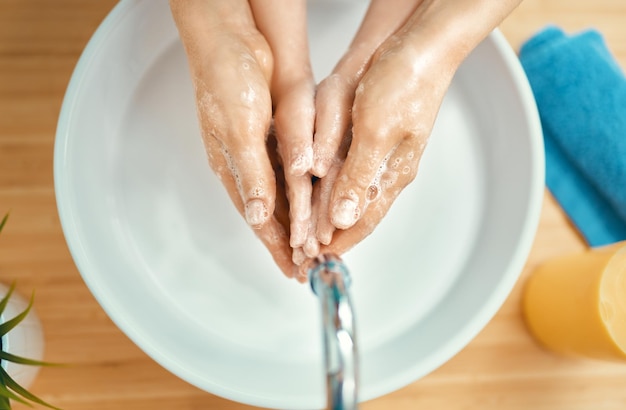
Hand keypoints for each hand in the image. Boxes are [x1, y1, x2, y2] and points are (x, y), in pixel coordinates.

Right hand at [170, 0, 314, 279]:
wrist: (232, 39)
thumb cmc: (226, 81)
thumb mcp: (239, 131)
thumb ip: (251, 173)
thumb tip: (257, 216)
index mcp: (234, 169)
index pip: (259, 220)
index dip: (277, 247)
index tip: (293, 271)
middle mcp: (248, 165)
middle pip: (272, 216)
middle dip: (289, 243)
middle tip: (308, 267)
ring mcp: (262, 151)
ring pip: (283, 198)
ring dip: (298, 223)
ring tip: (313, 246)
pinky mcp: (275, 135)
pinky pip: (291, 174)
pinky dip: (302, 195)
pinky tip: (311, 204)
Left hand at [306, 0, 522, 267]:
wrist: (420, 48)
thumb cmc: (404, 84)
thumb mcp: (376, 133)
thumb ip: (359, 177)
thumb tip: (343, 219)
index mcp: (392, 175)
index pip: (361, 221)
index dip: (337, 242)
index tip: (315, 261)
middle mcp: (388, 171)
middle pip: (356, 214)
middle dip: (332, 236)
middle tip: (308, 254)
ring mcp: (384, 155)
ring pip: (353, 196)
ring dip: (331, 217)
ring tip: (311, 233)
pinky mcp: (376, 138)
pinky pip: (353, 175)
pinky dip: (335, 191)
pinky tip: (327, 196)